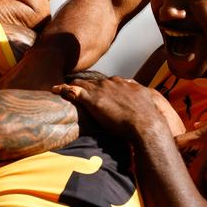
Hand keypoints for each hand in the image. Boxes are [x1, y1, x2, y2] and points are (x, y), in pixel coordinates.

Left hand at [54, 76, 183, 136]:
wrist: (147, 125)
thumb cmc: (150, 122)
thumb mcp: (148, 110)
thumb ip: (143, 109)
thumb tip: (148, 119)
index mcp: (127, 85)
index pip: (111, 83)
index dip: (103, 87)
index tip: (99, 90)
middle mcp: (114, 83)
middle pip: (96, 81)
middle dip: (87, 84)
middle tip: (77, 87)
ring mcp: (103, 90)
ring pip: (83, 83)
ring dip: (73, 85)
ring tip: (62, 87)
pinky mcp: (94, 99)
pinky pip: (74, 91)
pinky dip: (64, 89)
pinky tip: (55, 89)